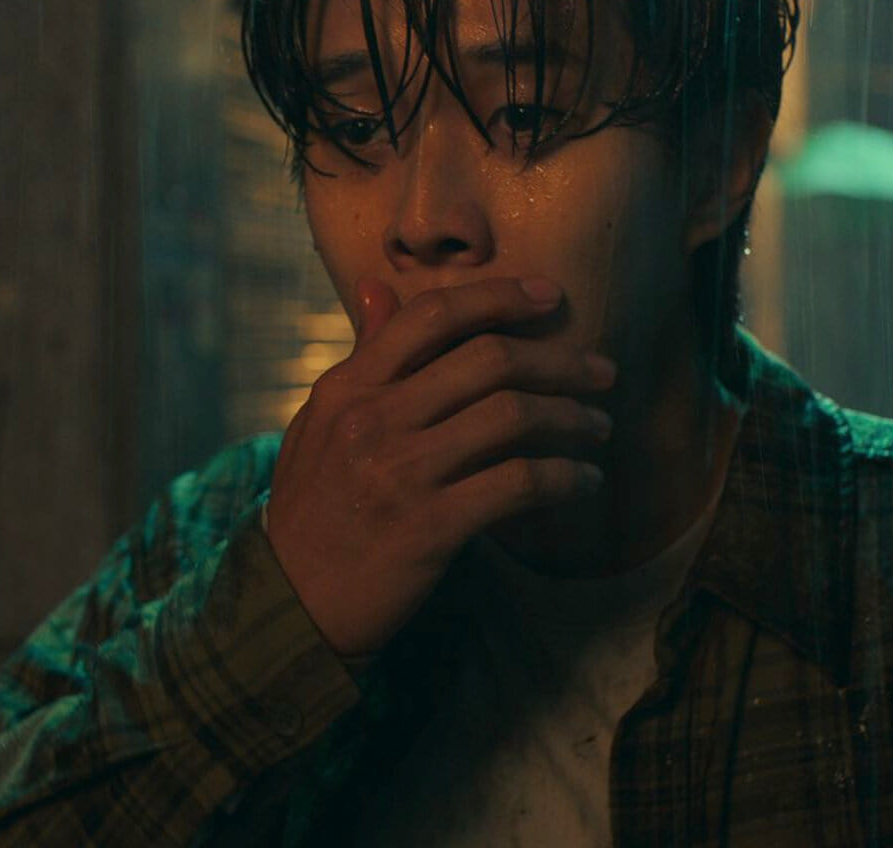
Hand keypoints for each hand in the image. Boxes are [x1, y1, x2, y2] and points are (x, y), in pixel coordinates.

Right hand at [264, 276, 615, 656]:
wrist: (292, 603)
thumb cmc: (312, 509)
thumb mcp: (320, 422)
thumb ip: (361, 356)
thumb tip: (379, 289)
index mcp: (348, 386)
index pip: (432, 316)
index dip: (501, 297)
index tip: (552, 296)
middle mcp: (374, 418)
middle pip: (489, 360)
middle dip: (559, 361)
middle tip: (601, 372)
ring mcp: (402, 471)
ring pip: (512, 417)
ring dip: (571, 417)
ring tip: (598, 427)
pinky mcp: (431, 526)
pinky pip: (517, 484)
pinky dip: (563, 477)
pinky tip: (584, 482)